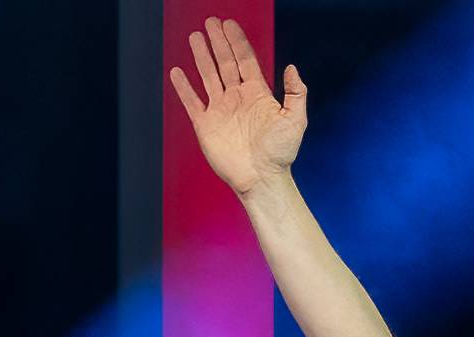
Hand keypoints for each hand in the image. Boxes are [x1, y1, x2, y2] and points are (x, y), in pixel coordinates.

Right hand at [169, 17, 306, 195]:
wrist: (261, 178)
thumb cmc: (281, 153)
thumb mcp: (295, 120)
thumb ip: (295, 93)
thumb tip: (291, 67)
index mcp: (257, 95)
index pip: (245, 61)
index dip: (237, 42)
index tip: (229, 24)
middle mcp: (238, 99)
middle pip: (225, 63)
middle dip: (218, 42)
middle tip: (211, 22)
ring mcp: (220, 110)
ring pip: (208, 76)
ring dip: (201, 57)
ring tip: (195, 37)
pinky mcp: (205, 124)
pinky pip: (191, 102)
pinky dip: (184, 88)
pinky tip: (177, 72)